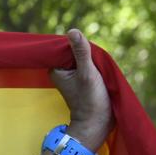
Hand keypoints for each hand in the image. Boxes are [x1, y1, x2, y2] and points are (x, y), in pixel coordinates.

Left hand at [49, 29, 113, 150]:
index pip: (65, 47)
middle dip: (87, 54)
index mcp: (55, 69)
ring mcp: (71, 76)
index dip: (78, 47)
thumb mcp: (87, 72)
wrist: (97, 123)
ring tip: (97, 73)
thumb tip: (72, 31)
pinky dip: (94, 67)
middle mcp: (61, 72)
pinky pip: (87, 66)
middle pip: (74, 52)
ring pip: (82, 59)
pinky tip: (100, 75)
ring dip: (92, 61)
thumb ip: (80, 52)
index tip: (88, 60)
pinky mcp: (81, 80)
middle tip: (94, 69)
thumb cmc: (90, 99)